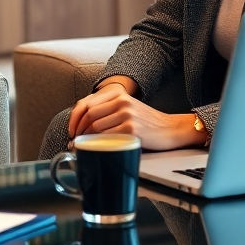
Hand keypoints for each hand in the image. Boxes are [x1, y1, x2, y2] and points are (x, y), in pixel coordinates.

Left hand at [68, 84, 204, 150]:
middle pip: (89, 115)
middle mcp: (121, 102)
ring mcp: (126, 115)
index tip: (71, 130)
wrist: (172, 129)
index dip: (74, 118)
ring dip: (87, 140)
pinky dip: (99, 145)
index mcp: (118, 95)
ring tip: (86, 148)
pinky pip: (107, 138)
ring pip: (95, 127)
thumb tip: (81, 125)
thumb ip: (108, 110)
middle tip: (76, 143)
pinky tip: (99, 150)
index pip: (85, 103)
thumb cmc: (148, 122)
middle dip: (78, 131)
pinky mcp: (131, 130)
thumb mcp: (127, 108)